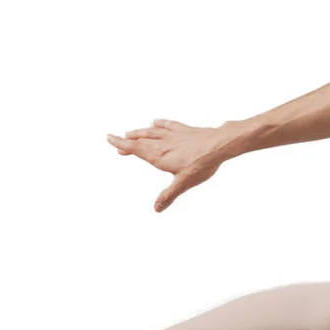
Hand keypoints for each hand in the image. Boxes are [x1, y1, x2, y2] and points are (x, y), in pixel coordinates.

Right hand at [107, 118, 231, 212]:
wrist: (220, 145)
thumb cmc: (202, 163)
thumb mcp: (184, 183)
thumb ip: (169, 195)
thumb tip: (156, 208)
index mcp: (159, 156)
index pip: (135, 149)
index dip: (121, 144)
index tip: (109, 137)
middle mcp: (163, 143)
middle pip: (141, 139)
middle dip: (128, 140)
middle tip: (118, 140)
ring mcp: (174, 135)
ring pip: (152, 131)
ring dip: (140, 131)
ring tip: (131, 132)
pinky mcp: (185, 130)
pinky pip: (168, 125)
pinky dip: (160, 123)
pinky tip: (156, 121)